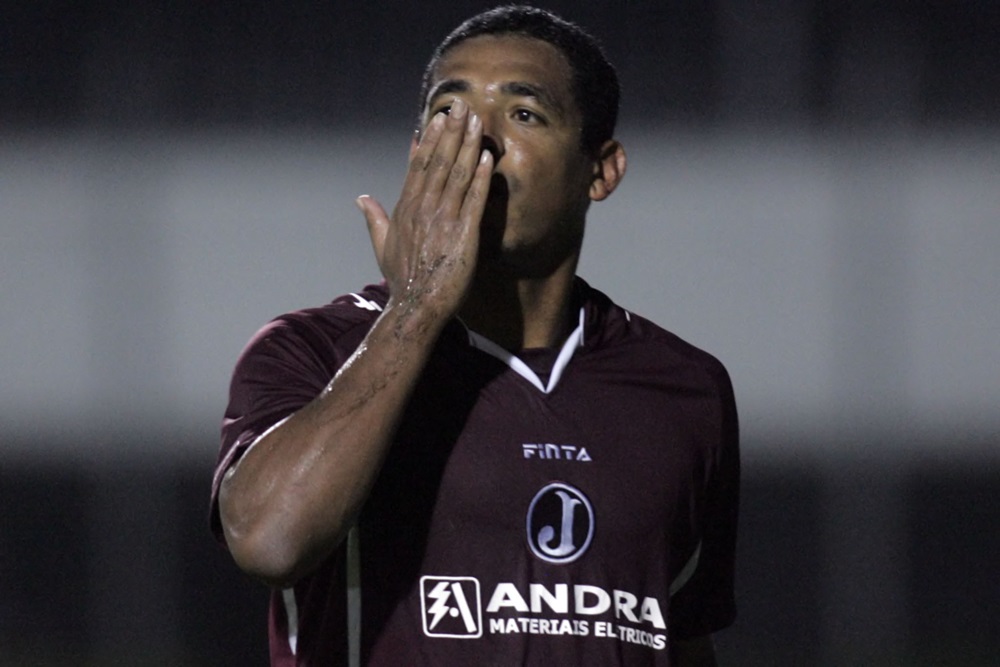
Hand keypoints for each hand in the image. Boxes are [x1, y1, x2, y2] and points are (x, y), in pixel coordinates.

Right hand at [356, 98, 493, 319]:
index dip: (430, 139)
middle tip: (461, 106)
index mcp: (405, 209)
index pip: (418, 166)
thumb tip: (361, 198)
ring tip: (477, 122)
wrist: (416, 306)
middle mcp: (423, 209)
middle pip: (438, 162)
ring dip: (468, 146)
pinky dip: (481, 177)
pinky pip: (474, 200)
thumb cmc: (402, 280)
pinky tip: (488, 158)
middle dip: (451, 132)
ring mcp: (443, 220)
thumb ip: (374, 218)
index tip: (438, 118)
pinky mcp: (463, 234)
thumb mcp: (382, 246)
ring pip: (456, 174)